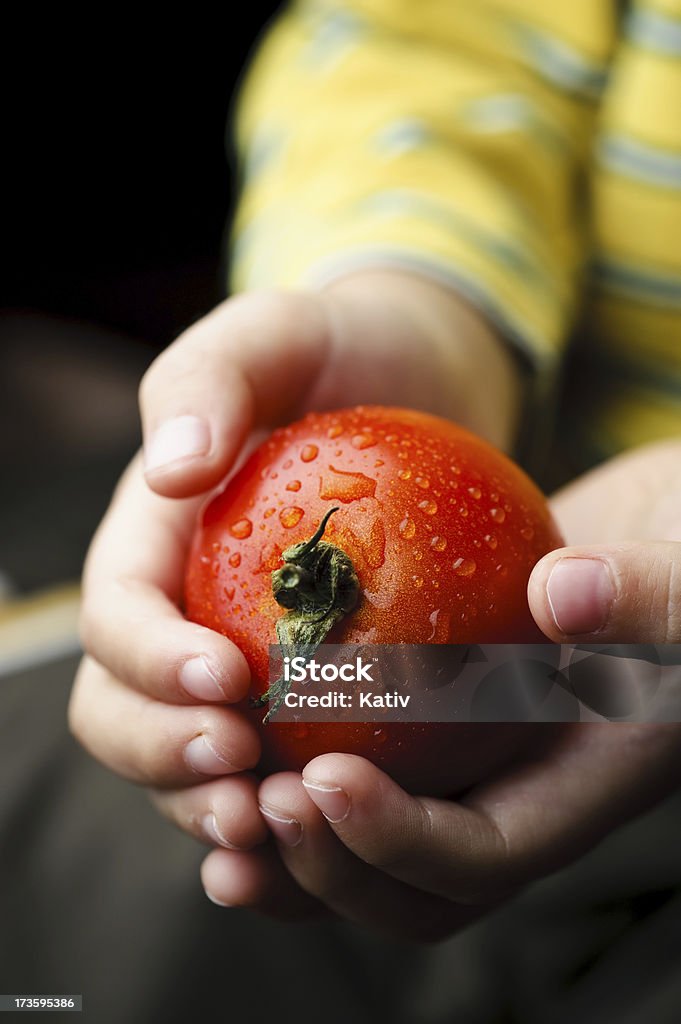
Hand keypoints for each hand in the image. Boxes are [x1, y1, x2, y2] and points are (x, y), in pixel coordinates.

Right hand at [69, 273, 518, 870]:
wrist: (407, 387)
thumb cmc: (335, 353)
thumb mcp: (276, 333)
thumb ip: (212, 380)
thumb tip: (170, 465)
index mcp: (149, 542)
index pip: (115, 617)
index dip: (148, 663)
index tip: (227, 681)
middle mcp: (175, 611)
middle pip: (122, 710)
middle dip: (162, 756)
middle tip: (242, 778)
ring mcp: (231, 656)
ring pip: (185, 756)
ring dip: (210, 806)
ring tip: (275, 827)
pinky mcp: (298, 685)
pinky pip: (275, 759)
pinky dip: (283, 805)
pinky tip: (330, 829)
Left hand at [200, 439, 680, 936]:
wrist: (669, 533)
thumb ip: (652, 593)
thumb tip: (560, 592)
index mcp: (579, 787)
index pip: (482, 855)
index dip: (399, 843)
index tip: (322, 781)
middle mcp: (518, 789)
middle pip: (414, 886)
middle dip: (328, 869)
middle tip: (254, 806)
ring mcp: (473, 754)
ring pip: (373, 836)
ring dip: (292, 841)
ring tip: (216, 806)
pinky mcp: (434, 705)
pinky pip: (362, 749)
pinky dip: (293, 752)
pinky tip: (231, 714)